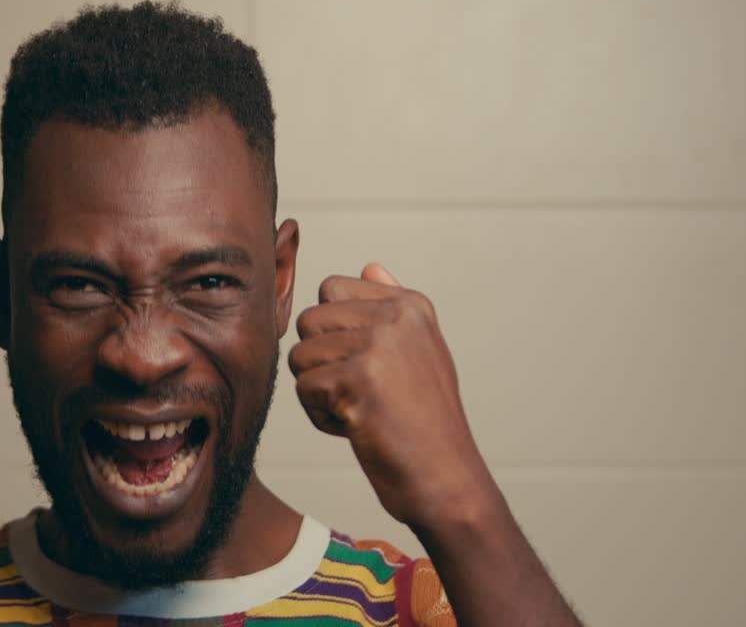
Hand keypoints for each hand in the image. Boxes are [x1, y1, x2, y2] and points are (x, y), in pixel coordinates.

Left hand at [289, 263, 496, 529]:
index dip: (333, 333)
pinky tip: (357, 428)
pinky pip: (303, 388)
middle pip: (309, 320)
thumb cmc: (425, 423)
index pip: (331, 290)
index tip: (369, 366)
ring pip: (300, 355)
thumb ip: (390, 307)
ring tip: (360, 411)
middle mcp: (397, 317)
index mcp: (411, 305)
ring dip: (318, 392)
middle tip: (361, 393)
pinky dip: (321, 417)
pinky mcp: (359, 378)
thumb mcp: (418, 353)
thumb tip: (369, 266)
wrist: (445, 480)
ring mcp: (379, 345)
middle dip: (320, 362)